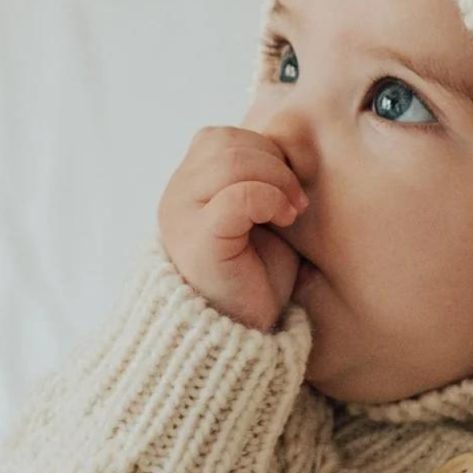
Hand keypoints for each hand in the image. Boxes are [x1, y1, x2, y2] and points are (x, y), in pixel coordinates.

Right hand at [157, 126, 308, 331]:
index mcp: (187, 187)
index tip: (289, 185)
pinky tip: (285, 220)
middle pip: (225, 142)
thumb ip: (257, 180)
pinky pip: (237, 196)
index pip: (220, 137)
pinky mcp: (200, 240)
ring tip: (292, 210)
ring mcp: (182, 217)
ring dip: (275, 178)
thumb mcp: (257, 217)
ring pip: (230, 160)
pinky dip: (269, 199)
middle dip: (273, 162)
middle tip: (296, 199)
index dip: (262, 150)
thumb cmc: (254, 277)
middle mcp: (176, 197)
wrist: (241, 334)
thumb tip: (290, 144)